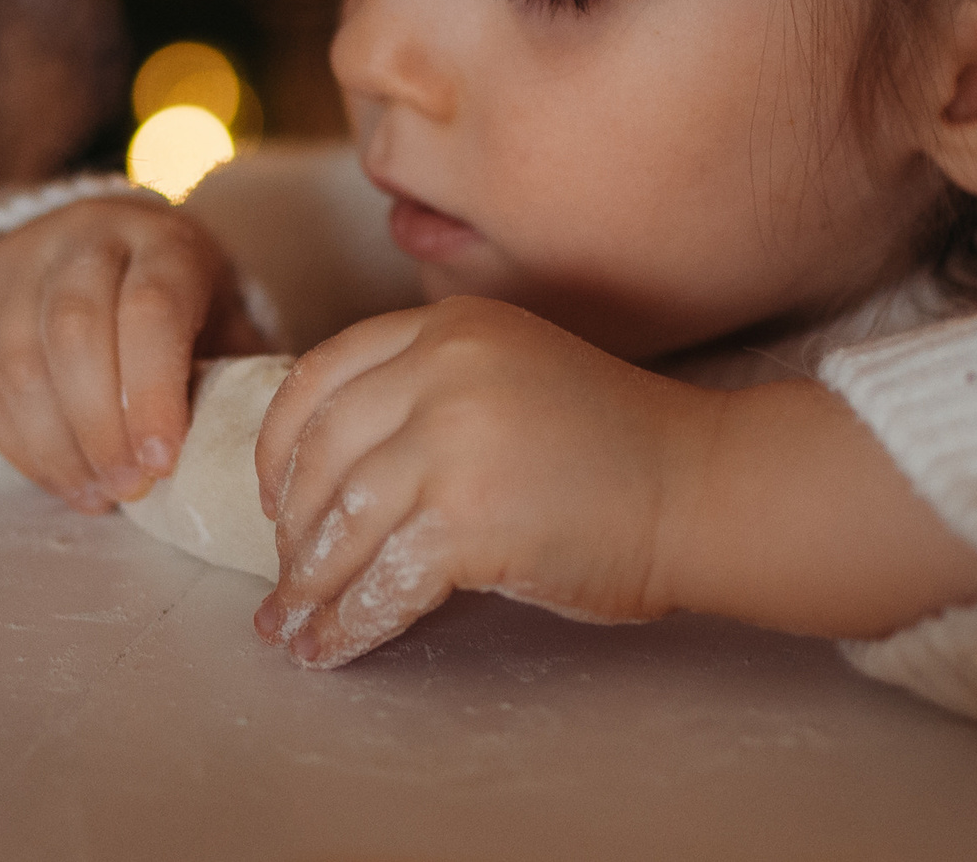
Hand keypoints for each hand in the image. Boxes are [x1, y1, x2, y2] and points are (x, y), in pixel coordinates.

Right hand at [0, 198, 267, 512]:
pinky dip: (16, 443)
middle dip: (99, 427)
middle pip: (75, 331)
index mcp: (161, 239)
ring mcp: (20, 258)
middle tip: (127, 489)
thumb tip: (261, 447)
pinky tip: (57, 478)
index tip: (162, 462)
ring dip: (55, 446)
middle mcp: (85, 234)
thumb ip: (236, 374)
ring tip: (95, 496)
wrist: (106, 245)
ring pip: (19, 359)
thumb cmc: (179, 303)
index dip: (153, 390)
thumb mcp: (220, 320)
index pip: (150, 308)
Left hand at [249, 297, 976, 664]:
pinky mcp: (468, 519)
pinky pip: (382, 583)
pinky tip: (334, 649)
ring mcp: (452, 442)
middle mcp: (440, 370)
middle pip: (319, 455)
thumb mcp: (508, 374)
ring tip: (293, 629)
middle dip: (290, 530)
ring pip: (340, 526)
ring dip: (309, 588)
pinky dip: (349, 625)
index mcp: (445, 327)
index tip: (274, 498)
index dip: (280, 445)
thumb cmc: (613, 444)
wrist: (702, 484)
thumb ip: (426, 394)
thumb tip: (330, 473)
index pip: (320, 376)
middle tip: (283, 579)